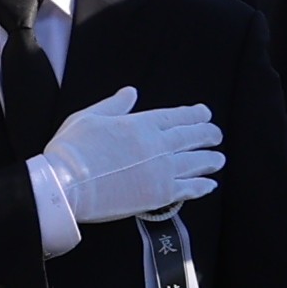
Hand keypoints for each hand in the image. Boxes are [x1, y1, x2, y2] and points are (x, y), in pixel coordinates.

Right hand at [26, 89, 222, 240]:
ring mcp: (162, 171)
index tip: (205, 114)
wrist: (67, 185)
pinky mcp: (160, 195)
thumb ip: (114, 106)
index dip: (193, 115)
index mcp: (141, 124)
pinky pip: (189, 189)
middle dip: (207, 135)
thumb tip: (131, 92)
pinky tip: (210, 185)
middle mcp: (158, 145)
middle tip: (217, 135)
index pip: (175, 117)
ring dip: (210, 160)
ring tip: (219, 159)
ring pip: (196, 163)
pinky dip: (202, 186)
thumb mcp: (88, 118)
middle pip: (191, 138)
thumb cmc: (72, 150)